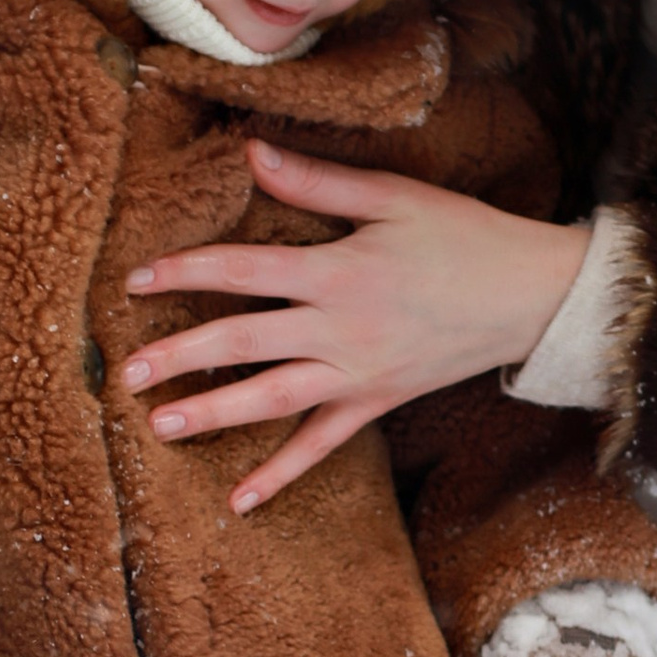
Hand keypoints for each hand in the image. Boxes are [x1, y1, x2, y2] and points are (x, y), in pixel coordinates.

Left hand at [124, 146, 590, 512]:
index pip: (243, 273)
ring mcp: (357, 374)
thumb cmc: (465, 236)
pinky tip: (241, 501)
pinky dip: (282, 475)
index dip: (185, 273)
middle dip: (180, 358)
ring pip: (271, 401)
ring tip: (160, 427)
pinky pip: (322, 445)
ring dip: (214, 415)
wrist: (532, 296)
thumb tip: (250, 154)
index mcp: (338, 272)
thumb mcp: (394, 196)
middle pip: (243, 345)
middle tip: (125, 373)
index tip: (135, 280)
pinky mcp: (376, 402)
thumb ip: (317, 183)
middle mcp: (340, 330)